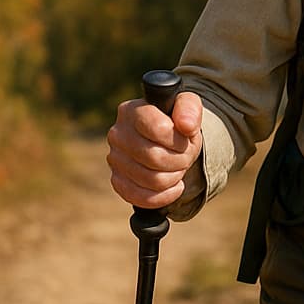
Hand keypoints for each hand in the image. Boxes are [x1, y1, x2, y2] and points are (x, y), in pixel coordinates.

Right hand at [105, 91, 203, 207]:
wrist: (167, 141)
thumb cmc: (176, 121)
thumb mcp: (188, 106)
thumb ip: (189, 109)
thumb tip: (187, 126)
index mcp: (131, 111)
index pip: (159, 129)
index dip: (179, 139)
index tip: (186, 138)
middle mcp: (117, 134)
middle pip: (155, 157)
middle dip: (180, 160)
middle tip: (185, 156)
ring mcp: (115, 159)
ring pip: (152, 180)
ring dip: (174, 177)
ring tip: (178, 167)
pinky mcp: (117, 181)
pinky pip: (142, 198)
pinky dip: (165, 196)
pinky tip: (174, 186)